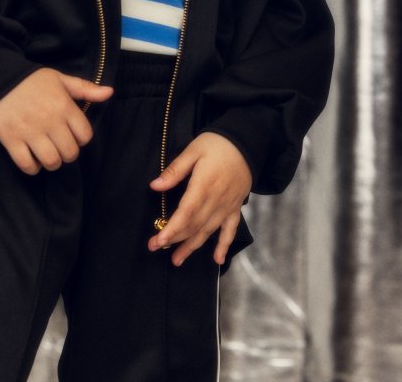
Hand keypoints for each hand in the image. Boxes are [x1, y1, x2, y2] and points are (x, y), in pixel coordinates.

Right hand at [0, 69, 112, 173]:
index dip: (82, 139)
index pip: (85, 135)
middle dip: (68, 153)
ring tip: (48, 154)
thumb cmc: (33, 81)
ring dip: (52, 162)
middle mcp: (49, 120)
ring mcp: (30, 131)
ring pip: (51, 161)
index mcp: (64, 105)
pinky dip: (32, 167)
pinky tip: (32, 158)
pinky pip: (27, 165)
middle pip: (70, 152)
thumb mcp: (61, 79)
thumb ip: (86, 88)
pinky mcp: (11, 139)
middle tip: (61, 147)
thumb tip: (109, 92)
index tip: (73, 135)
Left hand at [147, 132, 252, 265]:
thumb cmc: (217, 144)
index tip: (158, 241)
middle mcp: (216, 200)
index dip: (172, 229)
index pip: (185, 213)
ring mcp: (227, 206)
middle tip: (156, 248)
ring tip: (177, 259)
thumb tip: (155, 186)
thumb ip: (175, 170)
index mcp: (204, 185)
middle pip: (194, 225)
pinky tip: (217, 259)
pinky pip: (230, 230)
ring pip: (208, 231)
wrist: (247, 142)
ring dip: (192, 246)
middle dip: (174, 239)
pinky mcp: (235, 207)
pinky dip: (224, 245)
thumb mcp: (193, 150)